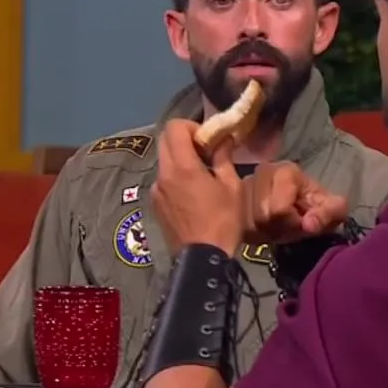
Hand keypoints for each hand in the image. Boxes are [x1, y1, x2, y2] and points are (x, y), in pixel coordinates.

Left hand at [151, 119, 242, 255]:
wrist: (202, 260)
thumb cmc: (223, 222)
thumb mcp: (232, 187)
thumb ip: (223, 158)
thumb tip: (222, 139)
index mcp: (182, 167)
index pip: (174, 127)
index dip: (192, 126)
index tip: (208, 139)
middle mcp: (163, 174)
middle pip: (164, 140)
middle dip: (184, 139)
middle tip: (205, 152)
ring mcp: (155, 191)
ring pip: (163, 161)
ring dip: (180, 159)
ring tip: (201, 176)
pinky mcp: (155, 205)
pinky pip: (163, 181)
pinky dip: (175, 178)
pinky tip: (192, 195)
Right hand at [240, 161, 348, 243]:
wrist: (303, 208)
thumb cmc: (318, 207)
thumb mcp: (334, 210)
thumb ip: (327, 215)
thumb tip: (309, 225)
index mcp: (284, 171)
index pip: (279, 210)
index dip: (292, 224)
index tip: (302, 224)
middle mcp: (259, 173)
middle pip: (262, 217)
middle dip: (278, 230)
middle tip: (290, 228)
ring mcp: (243, 186)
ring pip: (248, 224)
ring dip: (265, 233)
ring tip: (279, 228)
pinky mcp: (232, 200)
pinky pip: (239, 226)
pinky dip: (253, 233)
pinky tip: (265, 230)